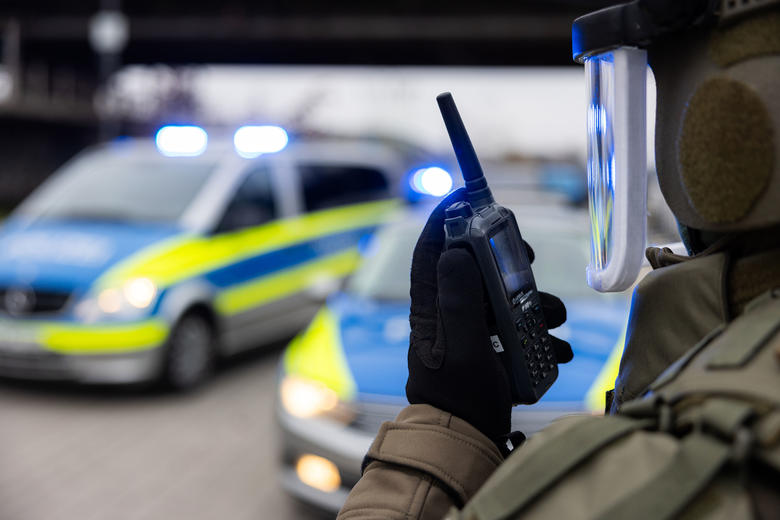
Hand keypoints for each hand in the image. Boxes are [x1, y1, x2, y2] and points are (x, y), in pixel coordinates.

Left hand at [405, 189, 572, 441]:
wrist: (465, 439)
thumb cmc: (458, 397)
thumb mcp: (460, 348)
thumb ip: (458, 301)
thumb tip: (455, 250)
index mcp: (432, 306)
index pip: (431, 250)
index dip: (444, 219)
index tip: (465, 196)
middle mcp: (448, 311)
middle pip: (473, 265)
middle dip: (503, 256)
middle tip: (528, 256)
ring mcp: (468, 329)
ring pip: (500, 295)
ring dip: (532, 300)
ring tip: (555, 318)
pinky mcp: (487, 346)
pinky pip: (514, 326)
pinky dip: (538, 333)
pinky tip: (559, 350)